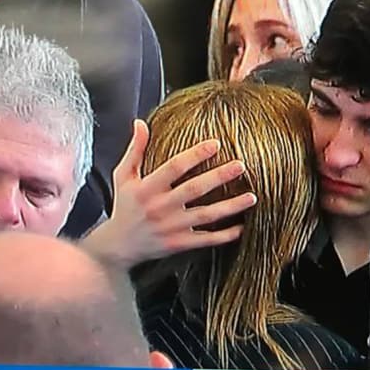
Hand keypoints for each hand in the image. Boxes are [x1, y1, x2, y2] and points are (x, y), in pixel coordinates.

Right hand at [81, 119, 255, 269]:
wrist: (118, 247)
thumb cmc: (124, 206)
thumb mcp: (124, 176)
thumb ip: (135, 150)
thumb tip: (141, 123)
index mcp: (147, 188)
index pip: (174, 168)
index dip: (195, 155)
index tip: (216, 144)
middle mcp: (160, 208)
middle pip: (194, 190)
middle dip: (219, 177)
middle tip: (241, 166)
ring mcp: (171, 228)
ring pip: (206, 216)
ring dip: (230, 206)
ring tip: (252, 197)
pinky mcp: (179, 244)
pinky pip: (205, 240)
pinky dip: (224, 235)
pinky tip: (241, 227)